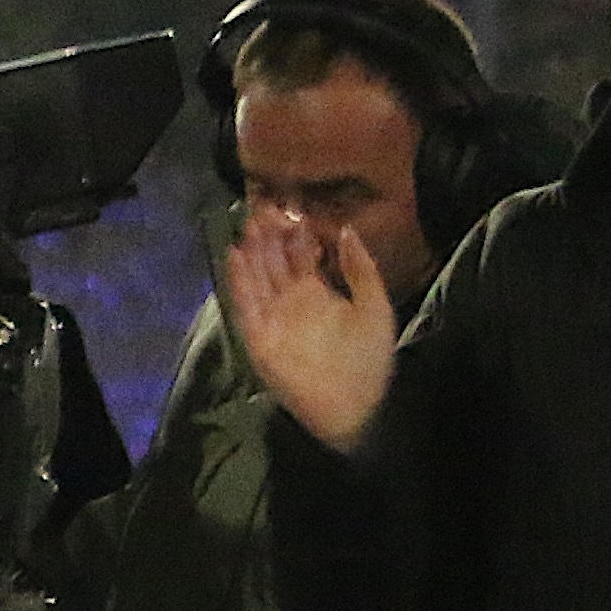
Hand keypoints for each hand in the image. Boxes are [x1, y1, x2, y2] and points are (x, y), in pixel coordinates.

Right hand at [222, 210, 398, 456]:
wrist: (356, 406)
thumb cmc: (369, 360)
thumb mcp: (375, 306)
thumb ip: (361, 268)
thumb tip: (346, 228)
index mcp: (318, 292)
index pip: (299, 254)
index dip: (295, 230)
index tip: (292, 203)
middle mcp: (291, 301)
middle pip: (273, 261)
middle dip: (268, 234)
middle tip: (263, 204)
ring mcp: (273, 318)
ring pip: (257, 277)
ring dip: (251, 250)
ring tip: (249, 222)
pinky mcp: (259, 337)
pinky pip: (246, 304)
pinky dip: (239, 281)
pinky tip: (236, 255)